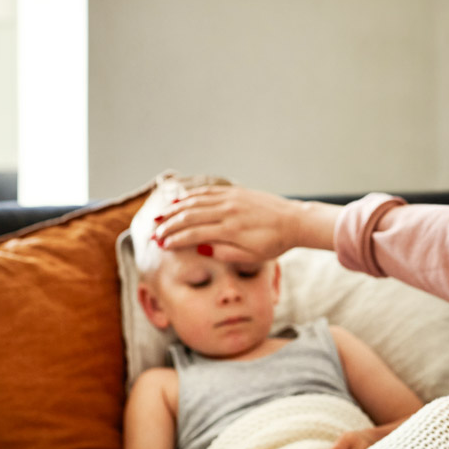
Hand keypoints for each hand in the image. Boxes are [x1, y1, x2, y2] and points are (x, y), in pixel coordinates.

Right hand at [153, 184, 337, 262]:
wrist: (294, 221)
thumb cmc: (274, 243)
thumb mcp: (251, 257)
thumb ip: (225, 253)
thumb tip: (200, 248)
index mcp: (231, 230)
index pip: (194, 233)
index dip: (175, 239)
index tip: (162, 245)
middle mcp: (228, 211)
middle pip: (189, 215)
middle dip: (169, 224)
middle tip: (154, 233)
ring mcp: (231, 198)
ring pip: (195, 201)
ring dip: (174, 209)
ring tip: (159, 217)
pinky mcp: (235, 192)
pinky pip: (207, 192)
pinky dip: (190, 196)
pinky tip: (179, 201)